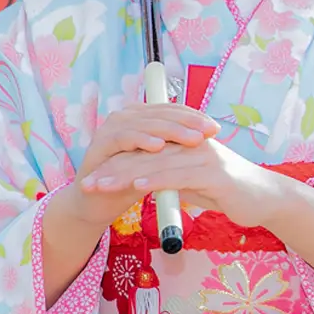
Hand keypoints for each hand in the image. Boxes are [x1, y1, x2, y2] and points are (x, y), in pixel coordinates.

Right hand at [61, 103, 219, 227]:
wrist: (97, 203)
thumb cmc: (130, 182)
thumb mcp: (157, 163)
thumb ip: (175, 148)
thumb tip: (207, 138)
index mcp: (141, 117)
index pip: (172, 110)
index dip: (195, 117)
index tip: (216, 128)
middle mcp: (125, 116)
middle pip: (162, 113)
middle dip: (188, 122)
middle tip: (209, 131)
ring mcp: (111, 128)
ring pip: (146, 123)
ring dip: (171, 131)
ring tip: (192, 139)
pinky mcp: (99, 143)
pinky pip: (123, 138)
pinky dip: (141, 140)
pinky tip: (158, 146)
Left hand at [79, 137, 290, 229]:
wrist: (266, 198)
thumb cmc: (231, 191)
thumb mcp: (196, 182)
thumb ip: (174, 177)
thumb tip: (149, 181)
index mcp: (187, 143)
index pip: (146, 150)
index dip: (118, 162)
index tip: (93, 176)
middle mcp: (193, 143)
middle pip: (145, 154)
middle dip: (113, 168)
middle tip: (87, 182)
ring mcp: (204, 156)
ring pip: (156, 163)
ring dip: (124, 176)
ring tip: (101, 186)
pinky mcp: (214, 173)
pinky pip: (178, 175)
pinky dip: (155, 179)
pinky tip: (136, 186)